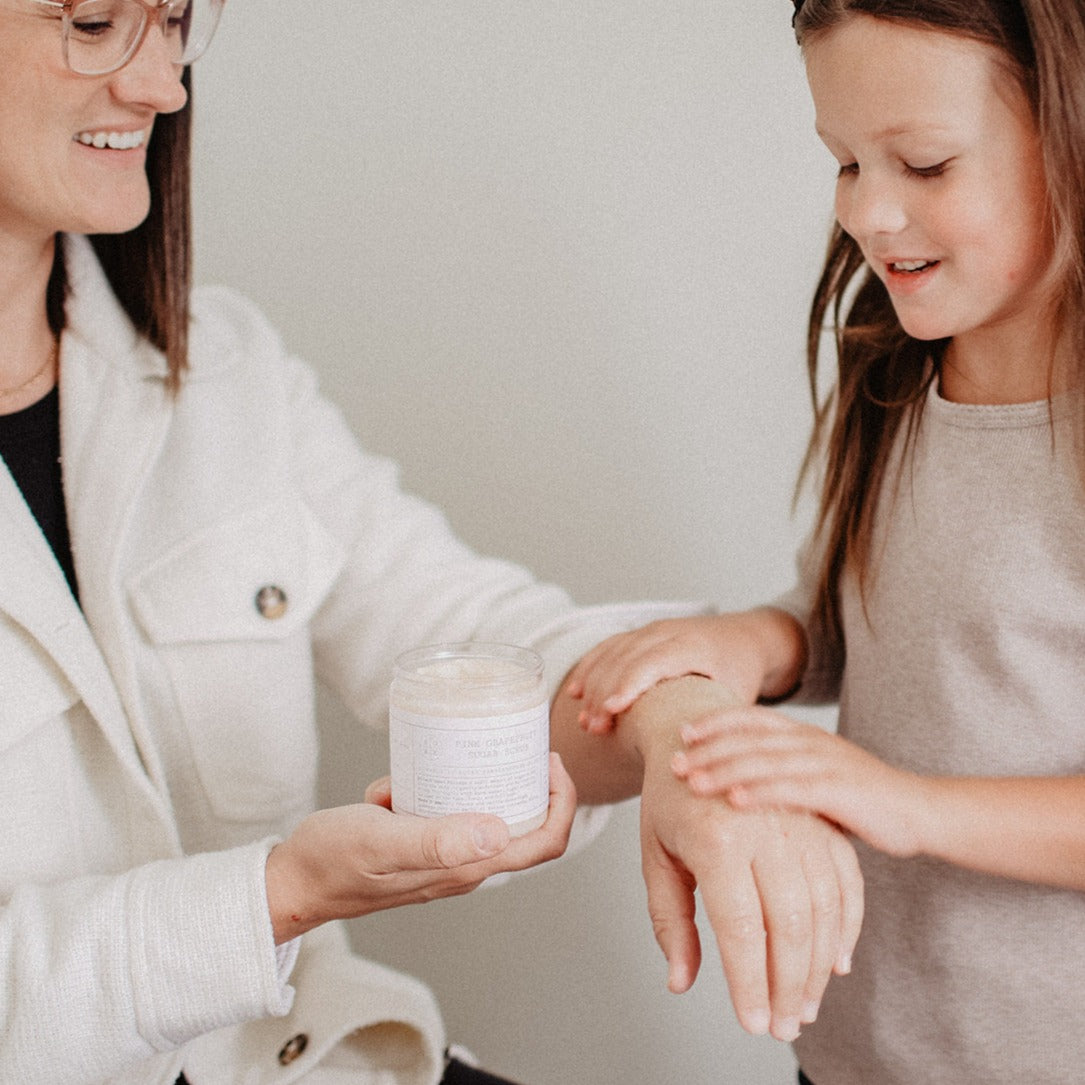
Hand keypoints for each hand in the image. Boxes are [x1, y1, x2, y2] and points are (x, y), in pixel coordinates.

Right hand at [266, 752, 576, 942]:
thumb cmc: (332, 863)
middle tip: (513, 741)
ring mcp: (440, 858)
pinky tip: (392, 787)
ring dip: (469, 783)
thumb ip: (437, 842)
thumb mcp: (383, 843)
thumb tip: (498, 832)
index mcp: (465, 868)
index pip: (542, 844)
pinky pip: (439, 811)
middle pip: (521, 825)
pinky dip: (425, 790)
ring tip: (448, 754)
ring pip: (479, 814)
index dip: (561, 803)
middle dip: (526, 783)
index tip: (549, 761)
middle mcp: (460, 866)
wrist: (290, 881)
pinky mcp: (418, 846)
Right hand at [565, 610, 804, 733]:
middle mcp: (668, 633)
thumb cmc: (742, 675)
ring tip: (585, 722)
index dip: (629, 685)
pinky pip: (607, 647)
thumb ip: (720, 724)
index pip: (653, 661)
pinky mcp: (640, 635)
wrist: (744, 641)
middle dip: (604, 693)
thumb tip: (702, 763)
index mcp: (693, 646)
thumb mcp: (739, 697)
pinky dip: (589, 668)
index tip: (610, 711)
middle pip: (625, 658)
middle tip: (593, 729)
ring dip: (593, 685)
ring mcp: (651, 631)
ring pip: (611, 652)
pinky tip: (575, 692)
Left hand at [629, 680, 862, 1042]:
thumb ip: (670, 920)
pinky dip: (846, 926)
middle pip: (790, 924)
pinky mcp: (823, 817)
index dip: (751, 983)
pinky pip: (846, 880)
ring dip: (819, 965)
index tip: (754, 1023)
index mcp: (716, 837)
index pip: (741, 928)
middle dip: (790, 985)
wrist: (693, 725)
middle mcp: (763, 827)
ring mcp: (799, 819)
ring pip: (823, 906)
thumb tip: (681, 982)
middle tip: (785, 1024)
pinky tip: (837, 961)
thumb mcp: (656, 854)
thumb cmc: (671, 795)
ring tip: (806, 1004)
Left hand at [675, 707, 924, 857]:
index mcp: (803, 735)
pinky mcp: (840, 792)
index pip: (751, 720)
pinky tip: (733, 801)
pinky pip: (792, 789)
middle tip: (672, 761)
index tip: (682, 733)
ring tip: (691, 781)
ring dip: (724, 770)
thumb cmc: (860, 799)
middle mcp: (810, 743)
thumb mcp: (815, 777)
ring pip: (763, 762)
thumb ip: (781, 774)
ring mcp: (825, 765)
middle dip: (707, 749)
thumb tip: (736, 784)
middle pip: (749, 739)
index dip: (715, 723)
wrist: (920, 810)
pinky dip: (760, 793)